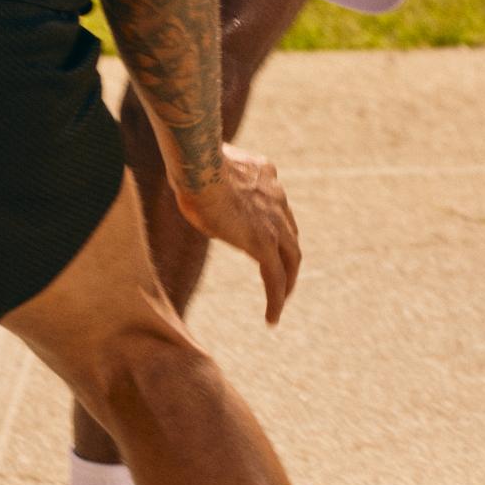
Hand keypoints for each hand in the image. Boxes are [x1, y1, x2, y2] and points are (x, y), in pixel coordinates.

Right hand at [175, 145, 302, 324]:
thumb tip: (194, 178)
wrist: (201, 167)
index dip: (274, 226)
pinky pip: (276, 277)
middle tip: (283, 276)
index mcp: (264, 174)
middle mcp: (276, 197)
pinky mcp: (266, 243)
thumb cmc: (193, 166)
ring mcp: (275, 220)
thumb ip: (211, 179)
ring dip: (287, 281)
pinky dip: (276, 298)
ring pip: (290, 258)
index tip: (267, 239)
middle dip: (288, 257)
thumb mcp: (205, 171)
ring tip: (279, 302)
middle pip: (291, 234)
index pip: (275, 205)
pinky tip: (271, 318)